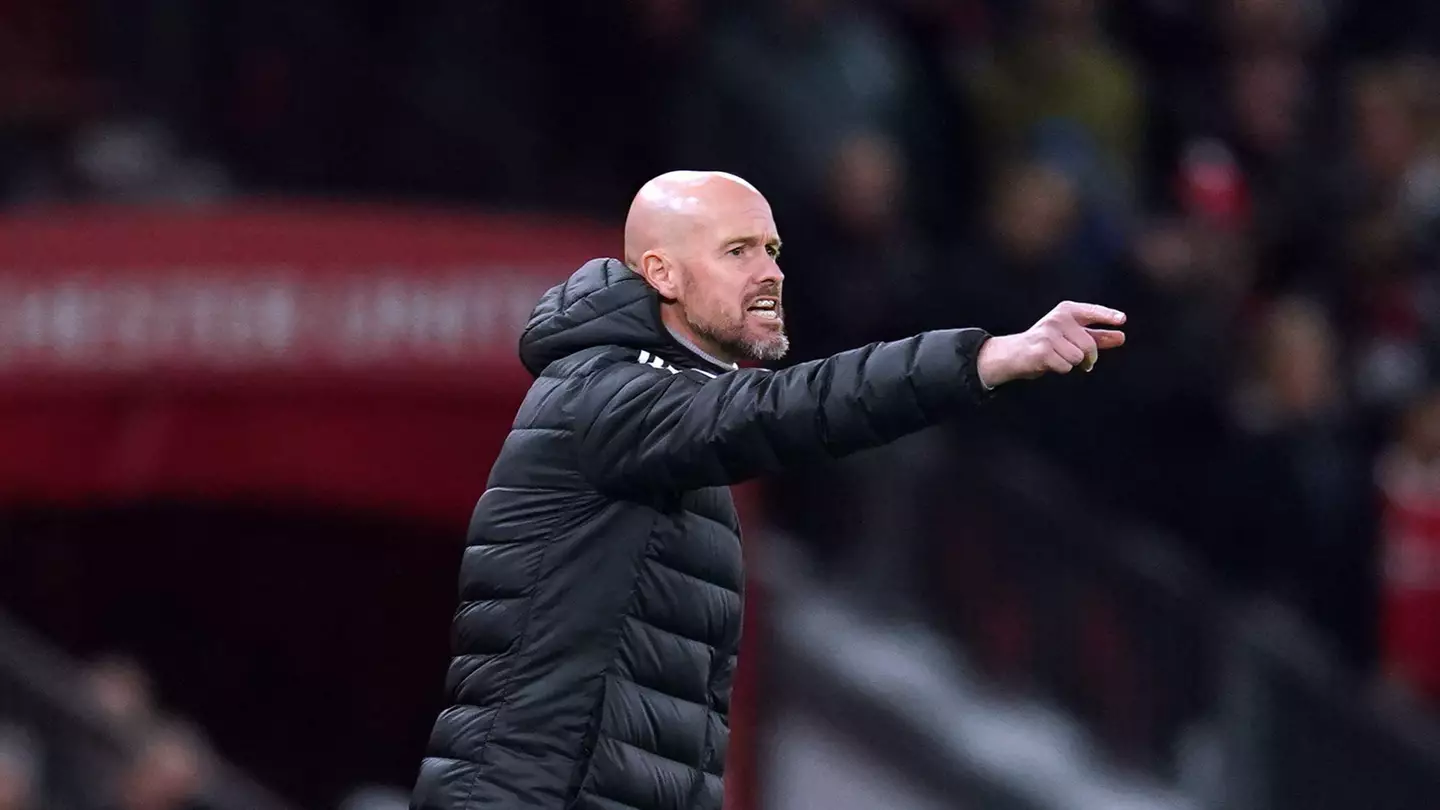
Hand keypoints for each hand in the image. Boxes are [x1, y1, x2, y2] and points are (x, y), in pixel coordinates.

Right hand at [976, 301, 1126, 387]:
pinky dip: (1060, 369)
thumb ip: (1096, 336)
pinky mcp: (1042, 350)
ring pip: (1078, 357)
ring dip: (1072, 363)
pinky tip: (1049, 363)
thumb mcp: (1071, 336)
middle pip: (1089, 344)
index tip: (1122, 320)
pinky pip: (1066, 366)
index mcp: (1066, 311)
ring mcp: (1049, 334)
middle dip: (1090, 358)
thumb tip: (1121, 337)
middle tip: (1085, 363)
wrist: (1014, 354)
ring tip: (1059, 358)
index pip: (1091, 312)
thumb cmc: (1047, 344)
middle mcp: (1057, 319)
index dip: (1107, 316)